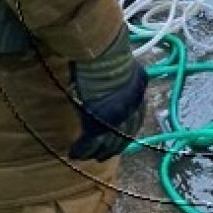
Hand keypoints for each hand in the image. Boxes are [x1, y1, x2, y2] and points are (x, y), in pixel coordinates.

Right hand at [69, 24, 146, 161]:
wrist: (104, 57)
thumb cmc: (112, 55)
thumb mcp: (125, 69)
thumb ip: (124, 80)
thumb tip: (119, 76)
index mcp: (138, 97)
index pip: (135, 123)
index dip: (125, 134)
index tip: (119, 141)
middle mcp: (130, 112)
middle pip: (122, 137)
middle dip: (111, 148)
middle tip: (101, 156)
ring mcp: (115, 119)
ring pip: (106, 144)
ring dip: (95, 152)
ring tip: (85, 156)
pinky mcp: (98, 124)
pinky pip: (90, 143)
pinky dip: (82, 149)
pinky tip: (74, 152)